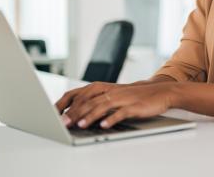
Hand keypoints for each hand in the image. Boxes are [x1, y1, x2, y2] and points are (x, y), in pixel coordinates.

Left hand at [55, 81, 176, 128]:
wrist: (159, 91)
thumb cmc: (134, 95)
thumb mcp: (114, 95)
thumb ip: (97, 101)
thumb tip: (75, 113)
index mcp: (104, 87)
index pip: (80, 93)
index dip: (67, 103)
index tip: (54, 113)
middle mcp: (112, 91)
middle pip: (89, 101)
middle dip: (74, 113)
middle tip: (63, 124)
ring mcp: (123, 98)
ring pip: (103, 106)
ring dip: (90, 116)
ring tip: (80, 126)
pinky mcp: (134, 106)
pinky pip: (121, 112)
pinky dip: (112, 118)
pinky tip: (104, 125)